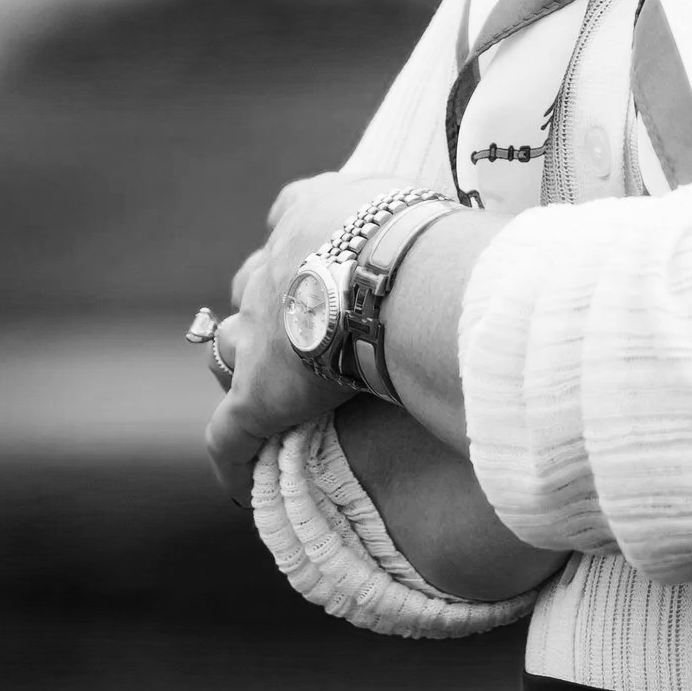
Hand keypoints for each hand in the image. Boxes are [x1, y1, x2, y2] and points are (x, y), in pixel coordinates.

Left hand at [201, 165, 405, 506]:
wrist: (390, 274)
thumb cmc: (418, 237)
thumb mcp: (411, 207)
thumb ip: (410, 223)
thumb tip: (460, 244)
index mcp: (309, 216)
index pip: (287, 219)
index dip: (303, 246)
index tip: (319, 262)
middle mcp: (272, 269)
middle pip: (253, 284)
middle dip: (271, 303)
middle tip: (306, 329)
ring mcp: (259, 333)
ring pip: (231, 348)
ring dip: (246, 365)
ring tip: (272, 391)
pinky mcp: (258, 396)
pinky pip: (231, 435)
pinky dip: (235, 457)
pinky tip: (247, 482)